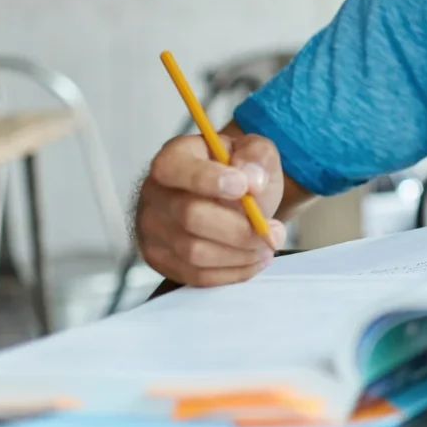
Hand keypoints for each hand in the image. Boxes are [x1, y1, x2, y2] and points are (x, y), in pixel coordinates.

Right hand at [136, 131, 288, 286]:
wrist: (231, 197)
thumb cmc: (240, 171)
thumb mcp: (256, 151)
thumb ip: (257, 156)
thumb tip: (252, 179)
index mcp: (173, 157)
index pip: (174, 168)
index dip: (207, 179)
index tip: (244, 187)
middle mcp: (154, 193)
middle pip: (191, 217)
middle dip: (240, 229)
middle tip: (275, 232)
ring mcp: (152, 229)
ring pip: (195, 253)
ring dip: (241, 254)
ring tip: (267, 245)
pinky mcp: (161, 259)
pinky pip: (196, 275)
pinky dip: (232, 271)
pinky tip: (254, 259)